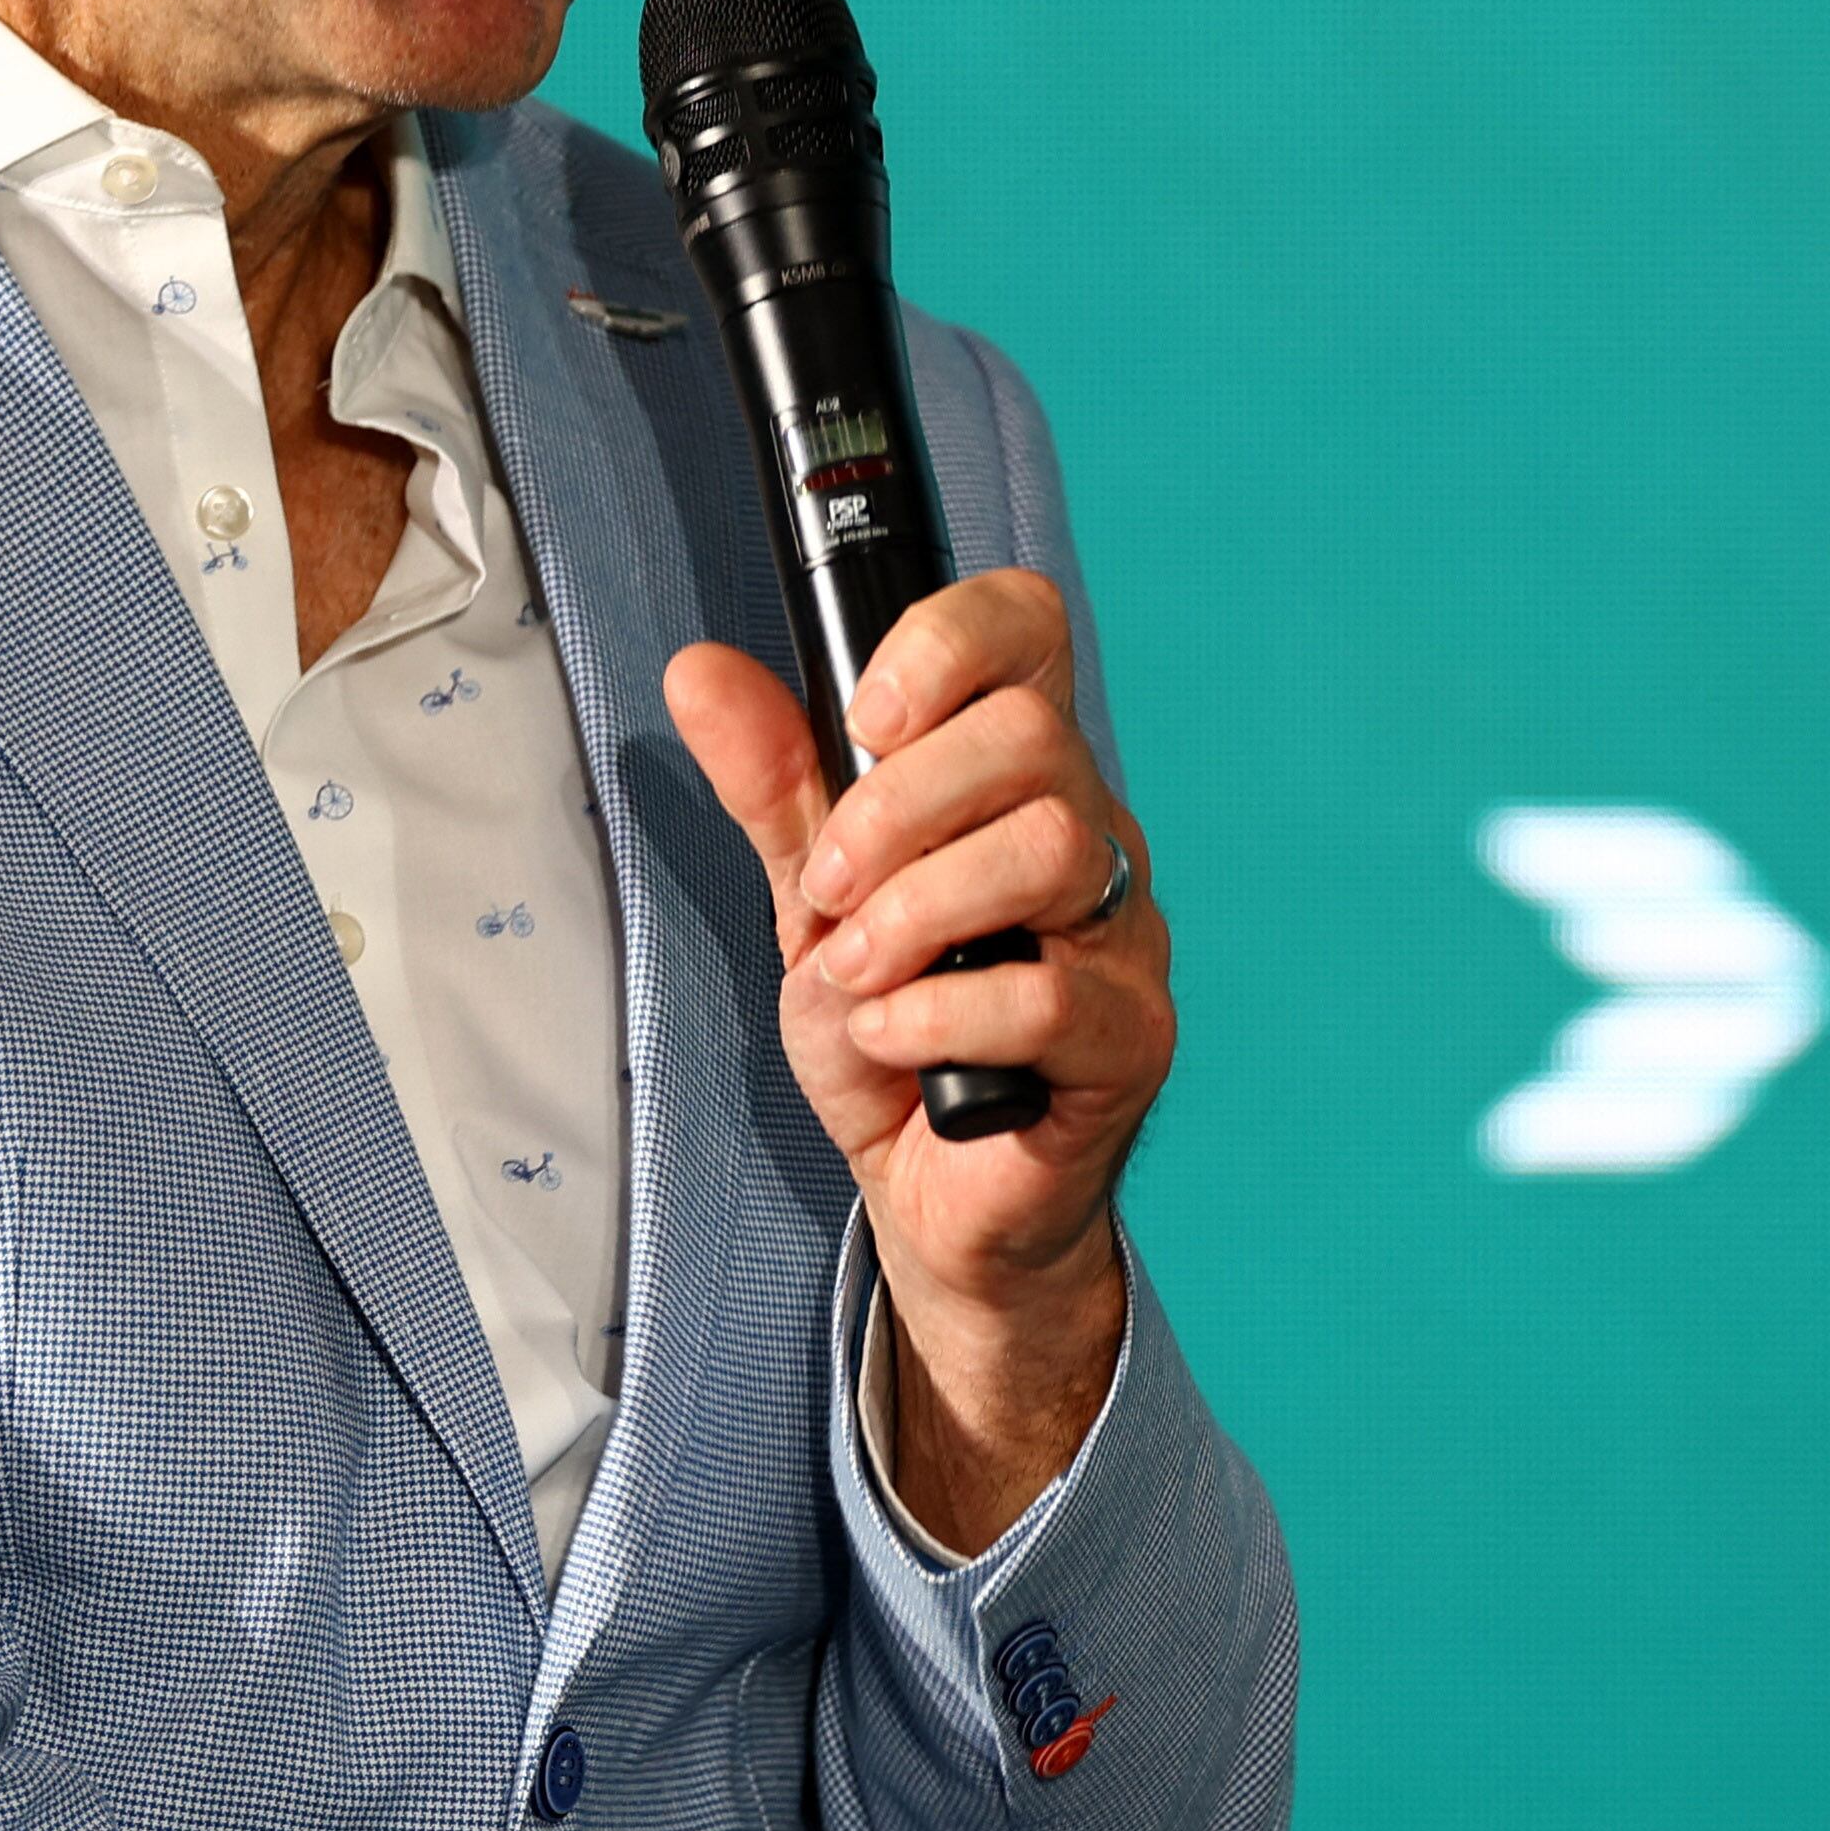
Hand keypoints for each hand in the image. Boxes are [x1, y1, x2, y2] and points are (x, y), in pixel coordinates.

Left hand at [664, 570, 1174, 1551]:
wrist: (930, 1198)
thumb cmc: (892, 1035)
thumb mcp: (812, 897)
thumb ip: (772, 785)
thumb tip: (701, 671)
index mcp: (1018, 778)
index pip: (1028, 632)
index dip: (951, 638)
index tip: (867, 712)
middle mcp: (1090, 836)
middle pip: (1030, 736)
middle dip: (895, 808)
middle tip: (831, 892)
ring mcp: (1124, 937)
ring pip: (1050, 847)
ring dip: (915, 910)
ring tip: (856, 974)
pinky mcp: (1129, 1039)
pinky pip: (1045, 994)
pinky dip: (936, 1013)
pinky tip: (892, 1039)